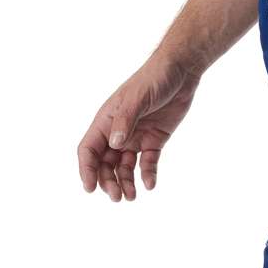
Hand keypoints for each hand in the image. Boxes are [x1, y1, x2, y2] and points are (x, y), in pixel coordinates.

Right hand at [77, 53, 200, 201]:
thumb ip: (125, 120)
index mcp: (106, 120)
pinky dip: (147, 174)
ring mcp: (136, 137)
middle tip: (117, 197)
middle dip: (107, 181)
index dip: (87, 169)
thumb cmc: (154, 78)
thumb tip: (114, 144)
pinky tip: (150, 184)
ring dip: (125, 182)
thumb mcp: (138, 98)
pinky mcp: (154, 140)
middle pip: (105, 163)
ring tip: (132, 197)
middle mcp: (117, 131)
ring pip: (124, 167)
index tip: (90, 189)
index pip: (89, 149)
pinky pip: (148, 162)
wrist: (180, 71)